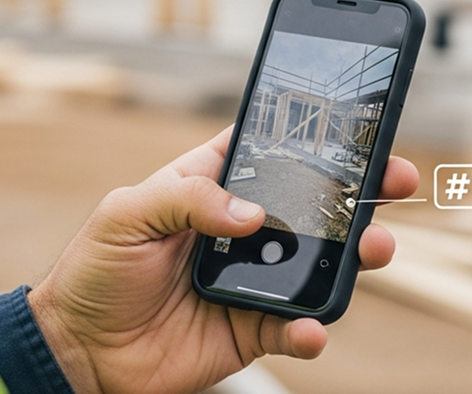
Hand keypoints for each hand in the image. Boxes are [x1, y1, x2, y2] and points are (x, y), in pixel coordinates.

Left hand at [28, 125, 418, 393]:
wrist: (79, 349)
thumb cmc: (94, 269)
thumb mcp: (126, 213)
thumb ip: (186, 200)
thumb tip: (251, 215)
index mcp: (206, 187)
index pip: (265, 150)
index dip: (307, 135)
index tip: (352, 123)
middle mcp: (236, 229)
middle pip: (307, 203)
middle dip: (354, 189)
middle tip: (392, 179)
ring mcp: (248, 279)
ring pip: (316, 263)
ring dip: (353, 255)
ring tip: (375, 247)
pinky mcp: (250, 329)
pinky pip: (293, 327)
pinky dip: (310, 328)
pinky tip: (312, 326)